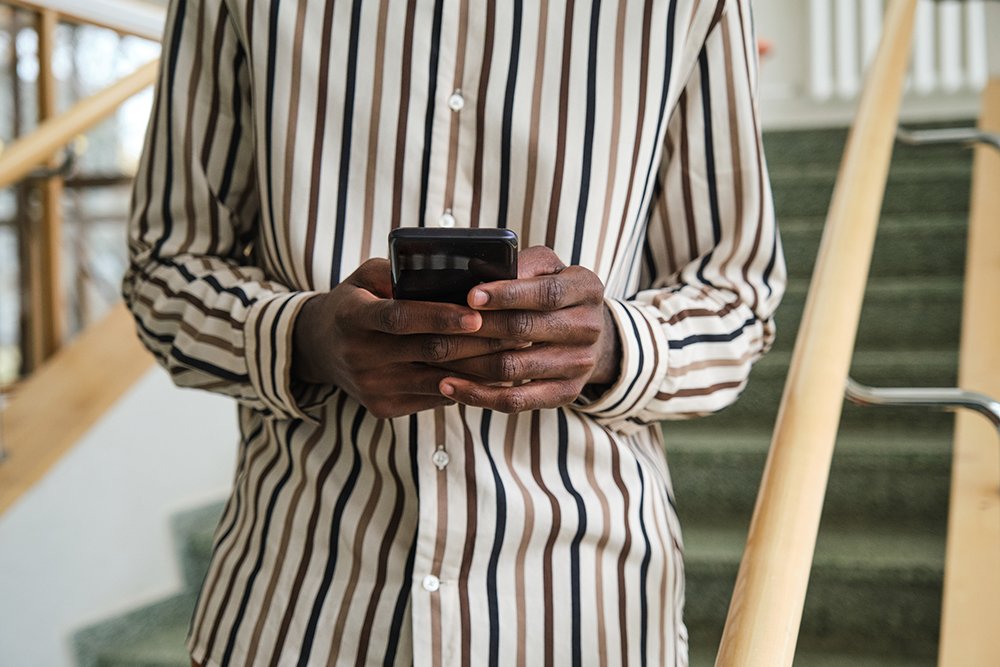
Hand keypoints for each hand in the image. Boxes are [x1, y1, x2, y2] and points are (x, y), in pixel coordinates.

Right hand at [291, 259, 525, 418]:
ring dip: (483, 366)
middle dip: (478, 341)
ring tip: (516, 349)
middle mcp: (359, 356)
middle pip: (429, 351)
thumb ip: (399, 274)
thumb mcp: (365, 278)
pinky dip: (468, 384)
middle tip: (517, 328)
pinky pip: (435, 396)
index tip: (477, 315)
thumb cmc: (356, 303)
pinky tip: (495, 372)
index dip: (440, 317)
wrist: (320, 349)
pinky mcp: (384, 408)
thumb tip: (451, 273)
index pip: (400, 318)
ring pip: (440, 378)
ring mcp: (371, 386)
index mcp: (352, 317)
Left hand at [436, 246, 621, 412]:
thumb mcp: (546, 268)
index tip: (470, 296)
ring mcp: (579, 365)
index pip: (545, 293)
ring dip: (468, 362)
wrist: (589, 334)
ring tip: (434, 355)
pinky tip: (448, 385)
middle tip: (438, 327)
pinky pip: (516, 400)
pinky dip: (478, 395)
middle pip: (525, 330)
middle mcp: (590, 327)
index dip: (507, 295)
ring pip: (514, 367)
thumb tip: (479, 273)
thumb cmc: (552, 292)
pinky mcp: (566, 394)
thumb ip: (521, 265)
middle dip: (478, 328)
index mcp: (586, 288)